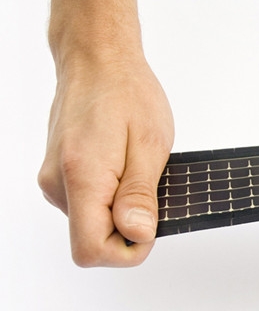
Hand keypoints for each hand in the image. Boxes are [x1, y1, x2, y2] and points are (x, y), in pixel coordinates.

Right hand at [37, 0, 173, 265]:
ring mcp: (54, 180)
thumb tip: (137, 235)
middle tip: (150, 185)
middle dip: (128, 226)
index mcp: (81, 177)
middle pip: (91, 240)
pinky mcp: (58, 174)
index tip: (151, 224)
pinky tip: (123, 164)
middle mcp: (57, 184)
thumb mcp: (151, 145)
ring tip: (136, 166)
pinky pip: (86, 203)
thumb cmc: (126, 93)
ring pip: (90, 222)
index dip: (129, 250)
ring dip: (120, 207)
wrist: (97, 59)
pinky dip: (109, 195)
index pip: (91, 250)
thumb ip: (140, 194)